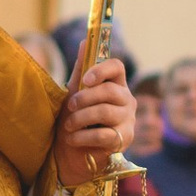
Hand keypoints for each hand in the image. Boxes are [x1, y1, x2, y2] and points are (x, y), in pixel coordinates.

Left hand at [50, 53, 132, 185]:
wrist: (70, 155)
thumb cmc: (74, 121)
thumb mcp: (74, 93)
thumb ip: (81, 70)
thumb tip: (85, 41)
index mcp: (115, 86)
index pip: (117, 67)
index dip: (101, 70)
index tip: (85, 79)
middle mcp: (126, 101)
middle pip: (110, 91)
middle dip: (84, 98)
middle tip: (69, 107)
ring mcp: (128, 121)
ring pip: (106, 112)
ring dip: (81, 118)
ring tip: (68, 126)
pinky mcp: (123, 141)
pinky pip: (104, 135)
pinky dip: (83, 136)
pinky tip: (73, 139)